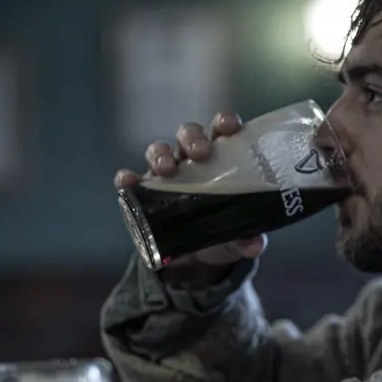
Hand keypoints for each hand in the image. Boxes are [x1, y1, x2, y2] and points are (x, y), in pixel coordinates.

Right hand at [113, 112, 267, 270]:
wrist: (195, 259)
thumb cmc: (221, 231)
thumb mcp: (237, 238)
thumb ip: (247, 239)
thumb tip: (254, 245)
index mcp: (221, 159)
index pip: (222, 131)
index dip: (225, 123)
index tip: (230, 127)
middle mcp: (191, 160)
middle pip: (188, 134)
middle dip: (193, 138)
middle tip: (200, 153)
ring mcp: (165, 175)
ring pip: (158, 151)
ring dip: (161, 156)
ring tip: (166, 170)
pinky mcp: (143, 194)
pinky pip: (131, 181)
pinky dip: (127, 179)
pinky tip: (128, 182)